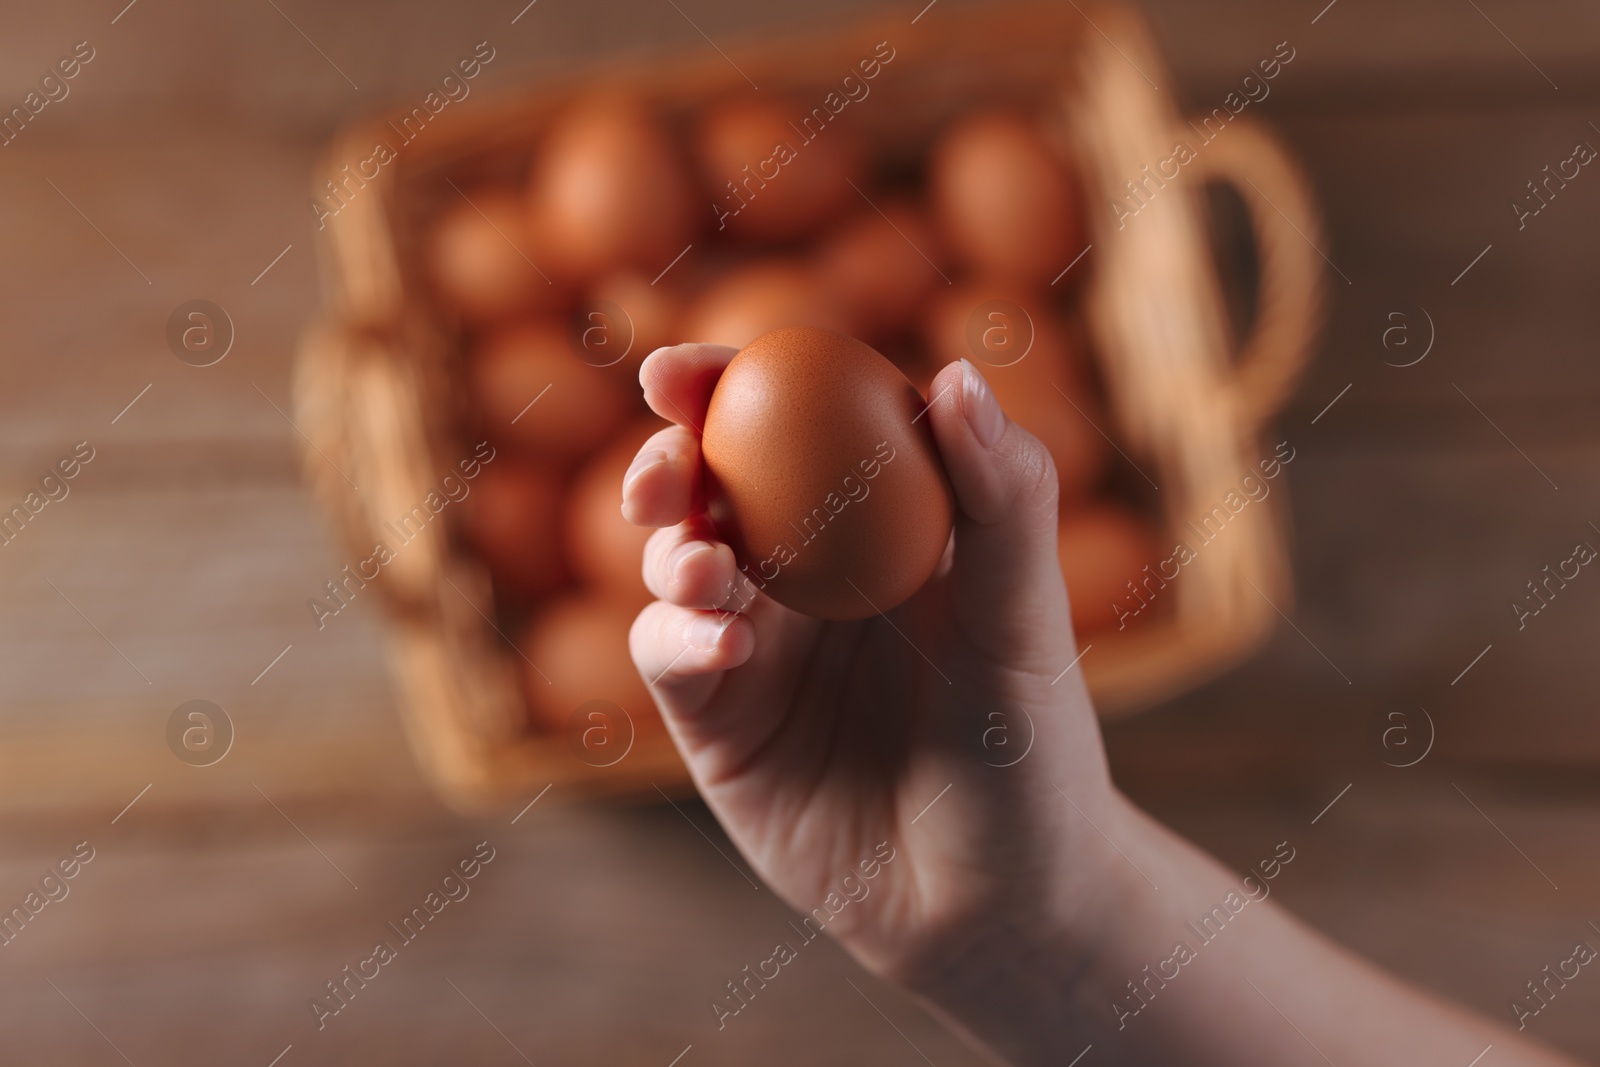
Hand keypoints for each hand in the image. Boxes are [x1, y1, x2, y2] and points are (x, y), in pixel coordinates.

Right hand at [623, 343, 1128, 991]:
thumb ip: (1004, 498)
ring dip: (672, 549)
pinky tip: (726, 646)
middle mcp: (812, 570)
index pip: (801, 423)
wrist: (995, 903)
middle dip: (671, 460)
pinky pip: (669, 654)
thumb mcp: (1026, 619)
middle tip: (668, 466)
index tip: (685, 368)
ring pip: (678, 562)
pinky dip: (679, 637)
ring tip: (704, 567)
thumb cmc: (1030, 752)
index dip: (733, 382)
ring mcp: (759, 642)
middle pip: (717, 483)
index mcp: (885, 521)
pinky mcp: (719, 718)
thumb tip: (958, 371)